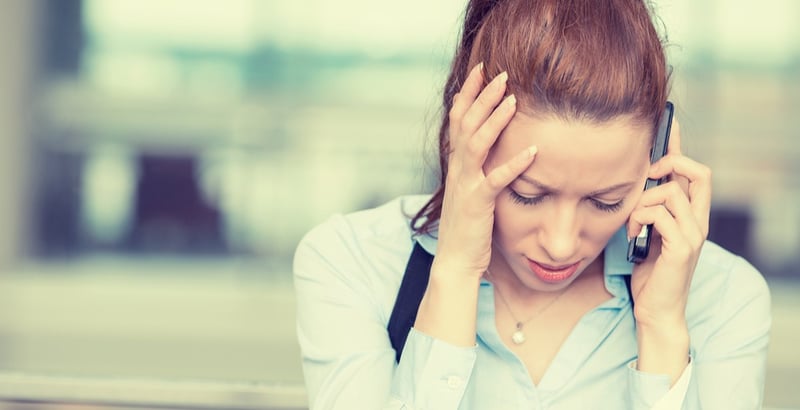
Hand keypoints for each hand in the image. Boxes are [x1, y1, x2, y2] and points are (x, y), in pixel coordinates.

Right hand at [433, 63, 536, 280]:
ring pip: (476, 143)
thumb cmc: (468, 226)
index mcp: (456, 163)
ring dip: (495, 119)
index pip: (458, 118)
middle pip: (465, 122)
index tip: (481, 69)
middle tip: (501, 73)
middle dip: (482, 96)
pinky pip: (495, 180)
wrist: (455, 260)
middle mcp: (457, 169)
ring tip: (513, 99)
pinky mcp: (477, 204)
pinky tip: (533, 151)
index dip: (468, 92)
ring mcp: (465, 185)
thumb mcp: (470, 188)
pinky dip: (514, 164)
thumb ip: (477, 166)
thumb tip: (490, 144)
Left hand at [627, 118, 711, 326]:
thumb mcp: (647, 231)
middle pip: (698, 172)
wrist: (655, 309)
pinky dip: (640, 219)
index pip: (694, 171)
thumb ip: (648, 208)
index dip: (681, 146)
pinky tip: (634, 235)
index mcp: (691, 214)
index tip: (666, 124)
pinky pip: (660, 214)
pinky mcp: (682, 247)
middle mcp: (699, 221)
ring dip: (643, 203)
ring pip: (671, 192)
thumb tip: (633, 181)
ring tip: (633, 224)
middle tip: (646, 174)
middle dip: (669, 164)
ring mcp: (694, 234)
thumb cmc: (649, 271)